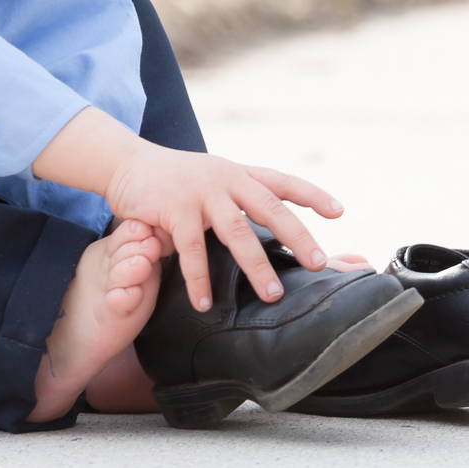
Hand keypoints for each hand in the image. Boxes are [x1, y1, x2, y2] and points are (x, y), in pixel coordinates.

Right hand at [105, 143, 342, 311]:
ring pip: (236, 232)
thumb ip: (239, 199)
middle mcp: (226, 179)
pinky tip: (205, 303)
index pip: (282, 181)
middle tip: (320, 264)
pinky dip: (199, 279)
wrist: (128, 164)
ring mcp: (201, 193)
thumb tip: (274, 227)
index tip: (340, 211)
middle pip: (270, 208)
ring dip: (256, 266)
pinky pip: (191, 250)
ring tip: (272, 295)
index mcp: (239, 173)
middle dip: (298, 236)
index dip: (312, 195)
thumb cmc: (175, 179)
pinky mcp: (173, 209)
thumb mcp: (213, 179)